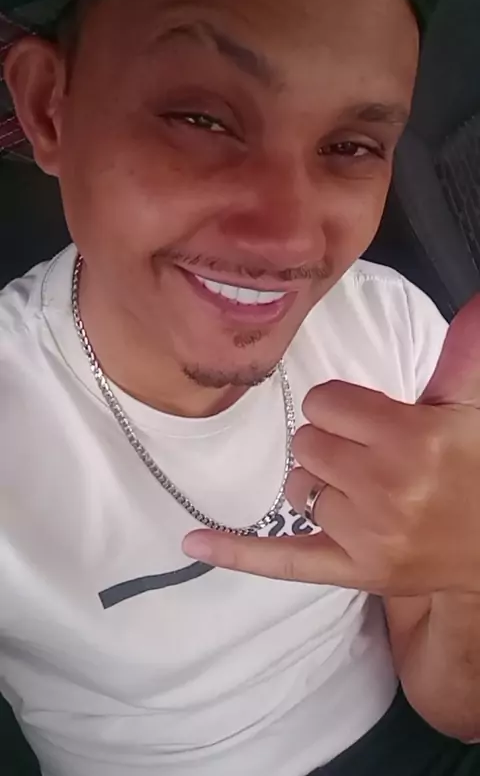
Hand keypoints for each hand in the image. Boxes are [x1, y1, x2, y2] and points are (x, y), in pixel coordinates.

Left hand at [183, 296, 479, 595]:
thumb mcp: (471, 408)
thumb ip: (461, 353)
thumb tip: (474, 298)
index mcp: (411, 439)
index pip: (325, 403)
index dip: (343, 407)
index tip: (369, 417)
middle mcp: (386, 489)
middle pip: (306, 443)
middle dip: (333, 442)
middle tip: (373, 454)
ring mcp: (369, 537)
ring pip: (297, 488)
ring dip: (319, 482)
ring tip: (364, 489)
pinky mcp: (358, 573)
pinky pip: (285, 560)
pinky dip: (239, 553)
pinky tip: (194, 542)